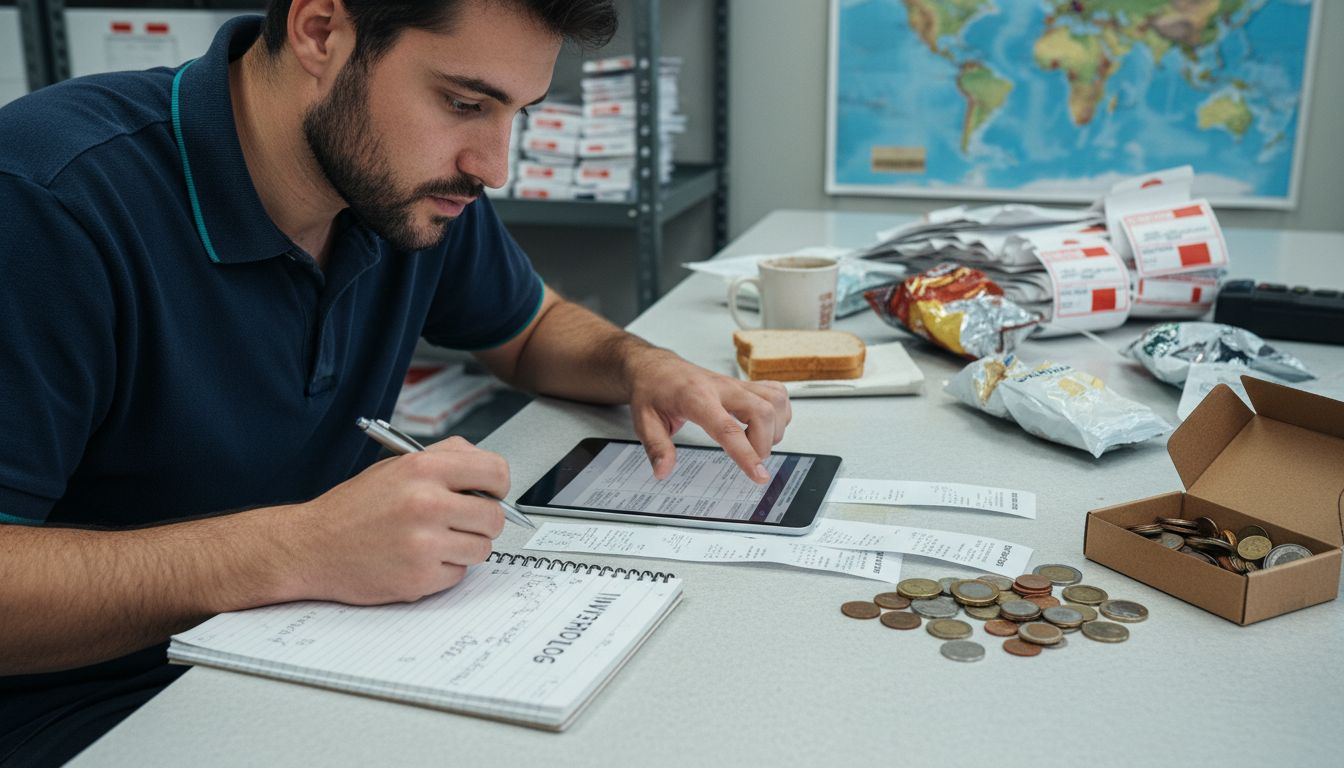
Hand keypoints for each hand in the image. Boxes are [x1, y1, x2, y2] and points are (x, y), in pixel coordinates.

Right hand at [286, 437, 507, 603]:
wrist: (310, 546)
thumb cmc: (354, 508)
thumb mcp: (397, 466)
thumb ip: (445, 460)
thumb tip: (490, 472)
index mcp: (423, 469)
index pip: (495, 471)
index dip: (497, 485)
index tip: (490, 493)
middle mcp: (427, 503)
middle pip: (494, 517)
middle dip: (482, 522)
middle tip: (460, 522)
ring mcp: (424, 544)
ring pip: (481, 549)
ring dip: (463, 548)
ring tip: (431, 541)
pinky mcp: (419, 578)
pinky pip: (458, 575)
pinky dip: (443, 570)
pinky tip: (416, 559)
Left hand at [627, 349, 791, 482]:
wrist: (656, 368)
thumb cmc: (652, 391)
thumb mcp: (643, 421)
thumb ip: (656, 447)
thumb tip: (663, 471)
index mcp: (696, 397)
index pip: (727, 428)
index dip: (746, 454)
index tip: (759, 475)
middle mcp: (721, 388)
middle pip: (762, 412)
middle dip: (764, 444)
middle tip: (751, 460)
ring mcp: (736, 384)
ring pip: (775, 401)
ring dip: (775, 428)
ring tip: (757, 443)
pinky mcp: (744, 384)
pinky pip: (776, 393)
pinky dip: (780, 413)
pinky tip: (766, 425)